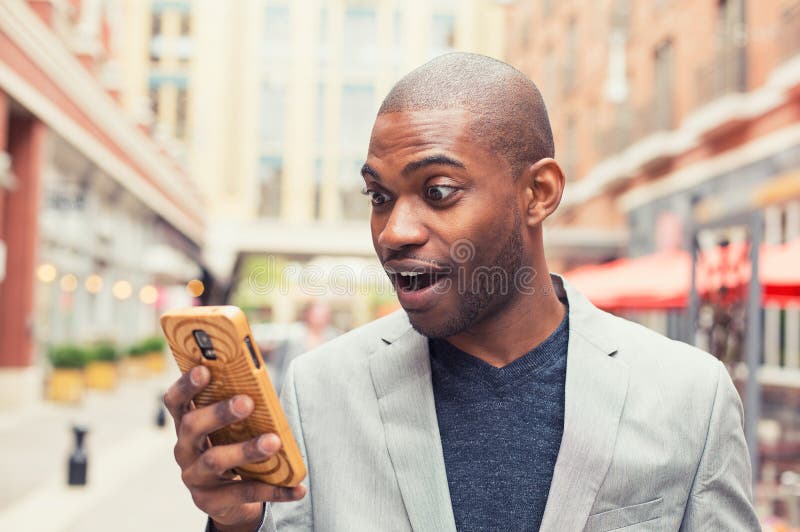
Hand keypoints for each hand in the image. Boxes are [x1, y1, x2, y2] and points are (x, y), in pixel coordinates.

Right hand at [163, 366, 305, 531]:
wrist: (228, 499)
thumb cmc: (232, 449)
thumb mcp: (230, 429)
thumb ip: (239, 410)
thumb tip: (263, 389)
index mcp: (187, 425)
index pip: (176, 401)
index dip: (186, 385)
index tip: (203, 369)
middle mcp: (184, 449)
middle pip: (192, 426)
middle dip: (219, 412)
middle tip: (247, 402)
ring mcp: (194, 477)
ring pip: (215, 460)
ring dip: (246, 449)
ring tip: (274, 442)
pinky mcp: (209, 501)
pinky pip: (244, 492)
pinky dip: (275, 490)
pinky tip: (298, 488)